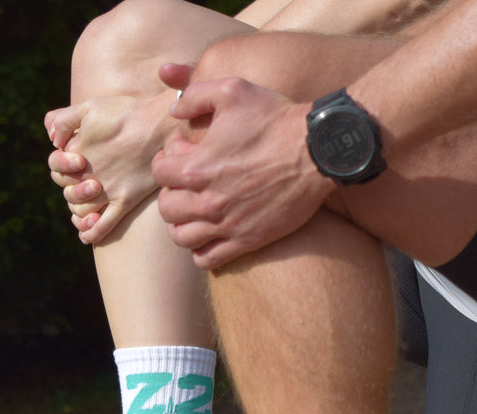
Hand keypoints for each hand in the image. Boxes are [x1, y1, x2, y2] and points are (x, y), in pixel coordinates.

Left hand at [43, 88, 177, 244]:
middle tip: (88, 183)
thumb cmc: (128, 112)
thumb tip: (52, 140)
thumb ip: (64, 119)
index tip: (77, 161)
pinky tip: (86, 237)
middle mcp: (89, 174)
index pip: (56, 168)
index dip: (61, 167)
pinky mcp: (126, 200)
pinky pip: (105, 224)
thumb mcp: (90, 106)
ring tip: (85, 210)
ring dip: (79, 212)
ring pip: (83, 211)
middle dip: (72, 189)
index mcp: (78, 152)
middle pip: (68, 191)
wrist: (161, 124)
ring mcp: (108, 190)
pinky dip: (93, 233)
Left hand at [150, 64, 334, 269]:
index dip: (165, 161)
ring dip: (182, 225)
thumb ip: (195, 96)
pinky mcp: (248, 240)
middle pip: (167, 209)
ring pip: (182, 237)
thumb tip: (174, 109)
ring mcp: (227, 224)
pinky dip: (201, 251)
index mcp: (197, 167)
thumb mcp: (232, 90)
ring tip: (193, 213)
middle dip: (171, 194)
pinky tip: (209, 236)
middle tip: (184, 186)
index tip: (179, 156)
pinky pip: (208, 259)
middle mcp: (207, 200)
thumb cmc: (275, 119)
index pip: (159, 173)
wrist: (316, 152)